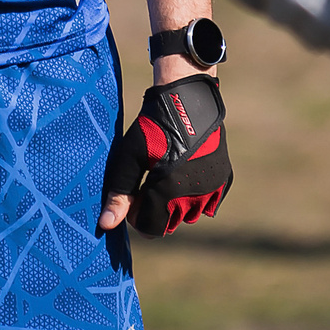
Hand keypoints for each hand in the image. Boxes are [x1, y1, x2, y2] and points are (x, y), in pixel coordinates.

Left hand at [102, 73, 230, 235]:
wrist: (187, 100)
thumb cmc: (152, 128)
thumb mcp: (130, 158)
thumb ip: (120, 194)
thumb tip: (106, 225)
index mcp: (170, 192)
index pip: (151, 229)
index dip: (138, 217)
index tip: (134, 198)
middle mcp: (195, 195)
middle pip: (170, 223)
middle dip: (157, 211)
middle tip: (148, 185)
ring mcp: (212, 188)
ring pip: (191, 215)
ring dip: (177, 206)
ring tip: (166, 178)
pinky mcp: (223, 178)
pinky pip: (209, 203)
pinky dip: (196, 195)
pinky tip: (185, 173)